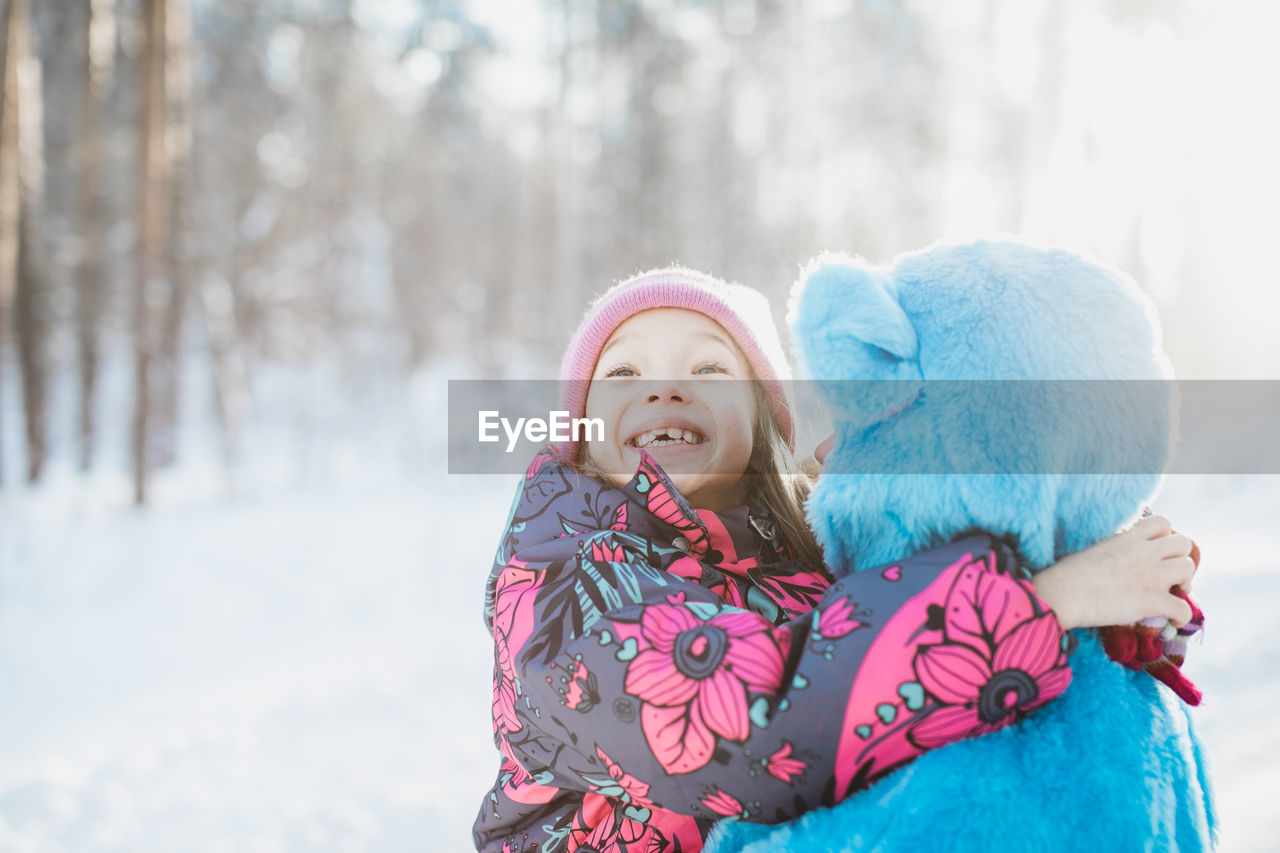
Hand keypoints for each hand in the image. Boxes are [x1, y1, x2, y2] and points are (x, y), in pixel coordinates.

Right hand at [1030, 515, 1196, 629]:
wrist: (1060, 595)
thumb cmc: (1066, 575)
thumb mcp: (1092, 550)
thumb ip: (1114, 548)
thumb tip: (1117, 557)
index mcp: (1127, 538)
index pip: (1162, 522)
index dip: (1165, 537)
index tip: (1157, 552)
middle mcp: (1143, 552)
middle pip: (1183, 544)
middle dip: (1181, 559)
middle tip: (1169, 575)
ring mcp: (1149, 576)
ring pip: (1188, 569)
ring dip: (1185, 583)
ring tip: (1173, 594)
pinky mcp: (1150, 601)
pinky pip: (1183, 608)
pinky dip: (1181, 617)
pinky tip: (1172, 622)